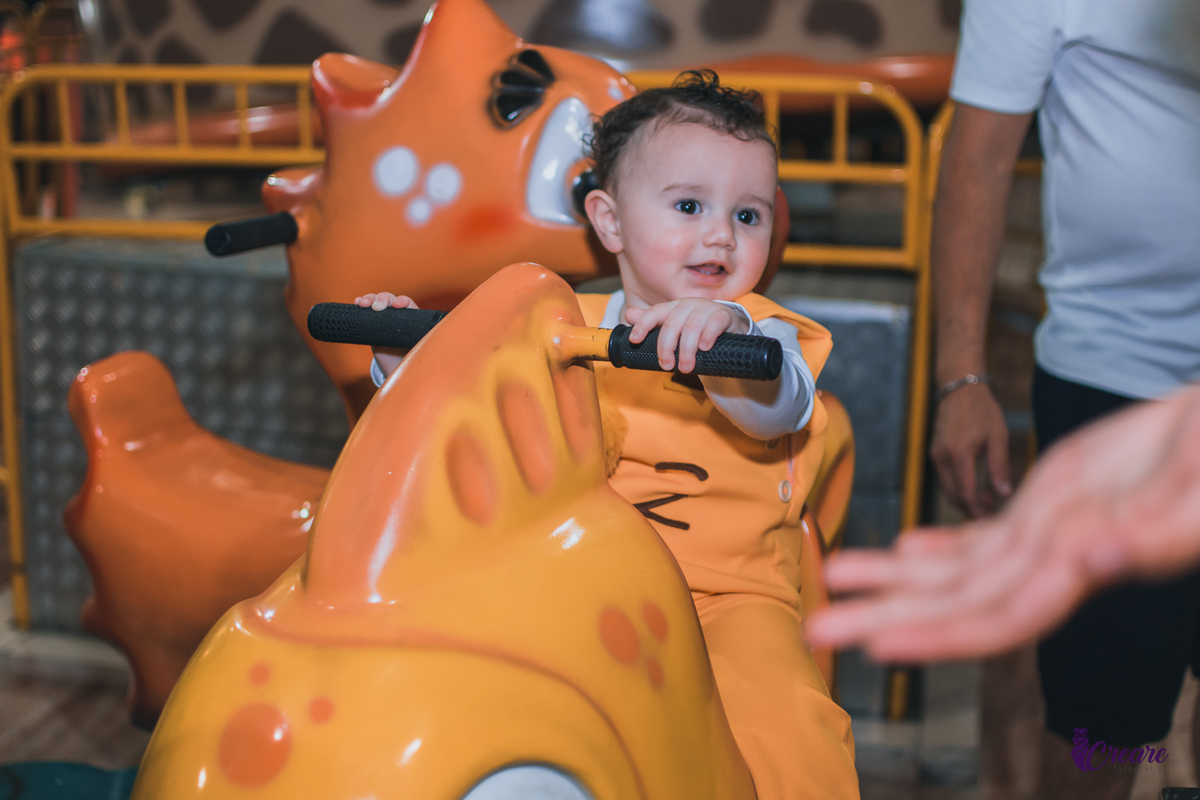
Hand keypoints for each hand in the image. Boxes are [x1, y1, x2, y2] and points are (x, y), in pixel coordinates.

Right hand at [355, 292, 418, 377]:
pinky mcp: (373, 328)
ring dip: (370, 299)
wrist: (398, 373)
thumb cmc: (413, 362)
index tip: (397, 305)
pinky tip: (357, 303)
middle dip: (383, 299)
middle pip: (391, 301)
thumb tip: (429, 345)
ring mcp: (385, 322)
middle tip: (377, 306)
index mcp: (413, 321)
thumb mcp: (420, 354)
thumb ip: (423, 348)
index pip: (408, 305)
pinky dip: (362, 306)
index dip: (402, 301)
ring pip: (378, 303)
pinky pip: (367, 313)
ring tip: (362, 303)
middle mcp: (399, 319)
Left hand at [624, 299, 747, 372]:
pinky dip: (708, 336)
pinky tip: (704, 348)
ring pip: (691, 328)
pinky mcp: (723, 315)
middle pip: (671, 324)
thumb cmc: (695, 333)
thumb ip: (652, 324)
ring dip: (686, 350)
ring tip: (686, 368)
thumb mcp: (673, 330)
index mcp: (672, 308)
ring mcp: (706, 308)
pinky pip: (714, 323)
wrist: (726, 333)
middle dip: (666, 348)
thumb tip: (628, 314)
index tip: (634, 340)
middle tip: (667, 366)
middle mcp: (687, 305)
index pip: (654, 313)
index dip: (642, 325)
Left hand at [806, 386, 1199, 661]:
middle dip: (886, 615)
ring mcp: (1044, 535)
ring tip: (834, 581)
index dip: (939, 634)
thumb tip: (1090, 560)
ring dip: (893, 580)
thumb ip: (1147, 535)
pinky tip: (901, 551)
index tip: (879, 644)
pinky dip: (937, 547)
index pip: (998, 615)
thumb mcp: (1193, 496)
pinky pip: (982, 538)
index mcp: (1081, 563)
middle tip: (817, 630)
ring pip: (956, 569)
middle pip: (956, 601)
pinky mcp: (1045, 507)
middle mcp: (1052, 561)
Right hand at [930, 383, 1011, 517]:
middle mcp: (942, 457)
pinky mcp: (935, 453)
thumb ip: (999, 467)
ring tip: (987, 499)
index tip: (991, 518)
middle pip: (953, 496)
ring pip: (948, 489)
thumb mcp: (998, 437)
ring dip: (965, 499)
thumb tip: (1004, 494)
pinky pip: (946, 478)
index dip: (977, 510)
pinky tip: (975, 486)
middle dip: (971, 508)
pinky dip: (959, 487)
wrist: (959, 389)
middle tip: (992, 511)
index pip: (965, 493)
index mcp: (959, 454)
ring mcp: (936, 455)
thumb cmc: (982, 411)